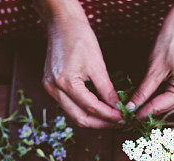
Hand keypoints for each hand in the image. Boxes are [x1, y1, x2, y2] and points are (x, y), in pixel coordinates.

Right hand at [42, 13, 121, 127]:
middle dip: (101, 123)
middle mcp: (53, 89)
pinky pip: (69, 105)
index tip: (123, 118)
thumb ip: (107, 89)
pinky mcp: (51, 86)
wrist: (63, 24)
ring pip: (73, 114)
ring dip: (93, 119)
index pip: (91, 108)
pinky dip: (84, 110)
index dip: (109, 115)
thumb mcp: (97, 65)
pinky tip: (98, 110)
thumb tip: (117, 107)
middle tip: (119, 123)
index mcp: (65, 82)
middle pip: (79, 118)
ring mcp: (49, 88)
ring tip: (111, 119)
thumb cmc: (80, 39)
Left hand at [129, 3, 173, 118]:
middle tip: (125, 116)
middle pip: (163, 107)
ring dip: (150, 104)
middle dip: (145, 110)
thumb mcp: (154, 68)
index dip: (140, 114)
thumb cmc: (172, 39)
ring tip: (132, 109)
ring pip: (167, 102)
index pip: (158, 107)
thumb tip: (130, 107)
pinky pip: (171, 94)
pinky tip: (145, 98)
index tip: (124, 119)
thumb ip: (143, 91)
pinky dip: (158, 96)